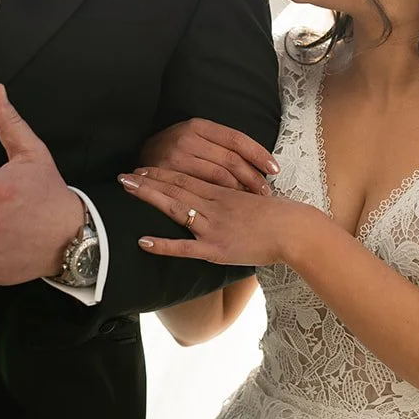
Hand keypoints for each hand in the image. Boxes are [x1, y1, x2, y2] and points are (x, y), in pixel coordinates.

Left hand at [119, 165, 306, 266]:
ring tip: (127, 190)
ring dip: (149, 198)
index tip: (142, 168)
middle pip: (174, 188)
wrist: (294, 230)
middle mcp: (213, 206)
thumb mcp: (253, 201)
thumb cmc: (279, 217)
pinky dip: (162, 244)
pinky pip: (184, 247)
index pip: (185, 178)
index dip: (161, 173)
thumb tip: (225, 199)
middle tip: (123, 175)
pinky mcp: (215, 249)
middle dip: (147, 181)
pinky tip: (142, 240)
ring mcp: (212, 227)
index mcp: (222, 193)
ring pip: (175, 208)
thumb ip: (234, 200)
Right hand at [138, 118, 278, 194]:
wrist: (137, 157)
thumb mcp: (195, 138)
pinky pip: (202, 189)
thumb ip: (218, 145)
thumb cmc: (173, 151)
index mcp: (199, 126)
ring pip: (219, 176)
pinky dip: (219, 196)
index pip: (237, 139)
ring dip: (239, 189)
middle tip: (265, 190)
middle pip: (230, 159)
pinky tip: (230, 203)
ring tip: (253, 198)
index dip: (258, 154)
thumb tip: (255, 160)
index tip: (274, 168)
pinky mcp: (169, 174)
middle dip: (251, 177)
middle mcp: (188, 138)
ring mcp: (177, 157)